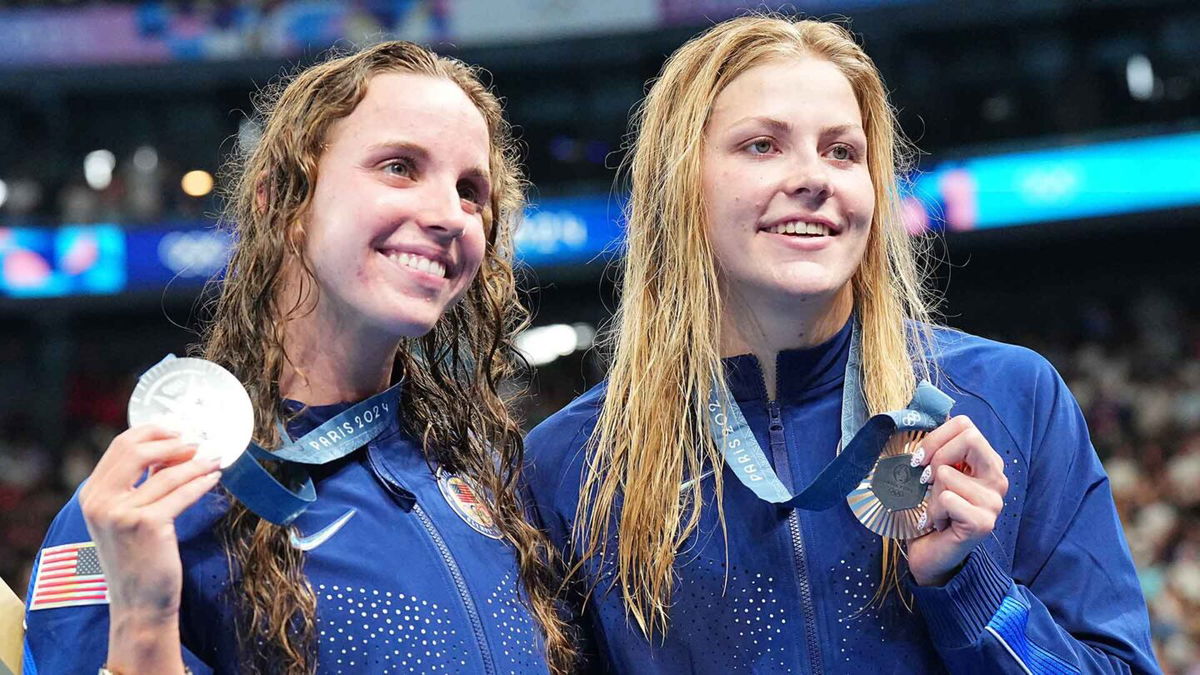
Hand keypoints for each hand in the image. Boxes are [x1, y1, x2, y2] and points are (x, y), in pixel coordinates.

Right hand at [79, 425, 220, 670]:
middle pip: (136, 450)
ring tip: (215, 459)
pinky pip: (180, 493)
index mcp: (92, 495)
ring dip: (196, 462)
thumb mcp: (126, 517)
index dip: (151, 433)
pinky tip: (214, 478)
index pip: (120, 447)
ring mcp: (120, 513)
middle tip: (197, 442)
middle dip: (171, 441)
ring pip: (166, 473)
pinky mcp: (146, 525)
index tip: (178, 430)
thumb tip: (170, 451)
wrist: (139, 602)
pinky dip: (201, 482)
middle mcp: (99, 501)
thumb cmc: (138, 558)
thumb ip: (136, 486)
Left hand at [906, 415, 1008, 585]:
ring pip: (947, 474)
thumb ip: (933, 446)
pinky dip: (933, 512)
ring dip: (930, 494)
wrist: (930, 553)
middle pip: (969, 437)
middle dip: (936, 456)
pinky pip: (946, 499)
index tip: (920, 458)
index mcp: (986, 462)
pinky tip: (940, 524)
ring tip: (937, 510)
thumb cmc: (927, 509)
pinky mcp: (984, 522)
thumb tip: (920, 409)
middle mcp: (997, 479)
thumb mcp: (929, 472)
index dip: (936, 437)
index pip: (965, 425)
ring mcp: (994, 502)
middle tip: (926, 480)